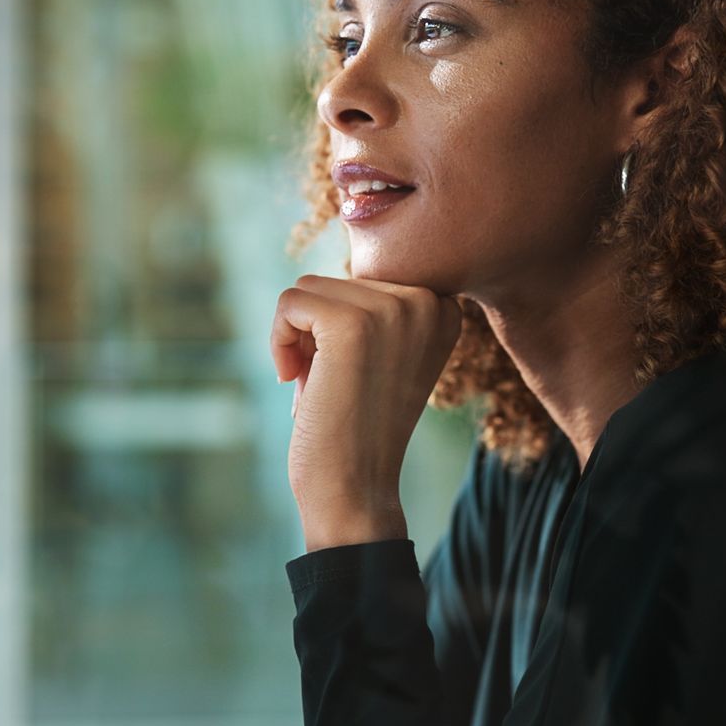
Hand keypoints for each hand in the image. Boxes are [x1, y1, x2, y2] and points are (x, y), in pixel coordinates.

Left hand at [270, 275, 462, 550]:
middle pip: (334, 281)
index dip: (340, 329)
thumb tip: (348, 235)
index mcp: (446, 308)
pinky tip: (295, 383)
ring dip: (298, 338)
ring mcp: (394, 309)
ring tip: (318, 386)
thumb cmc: (357, 428)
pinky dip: (279, 341)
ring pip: (308, 289)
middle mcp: (430, 302)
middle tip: (333, 386)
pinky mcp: (352, 322)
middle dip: (317, 333)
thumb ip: (375, 304)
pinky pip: (289, 302)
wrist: (355, 491)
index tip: (353, 376)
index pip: (365, 280)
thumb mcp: (381, 353)